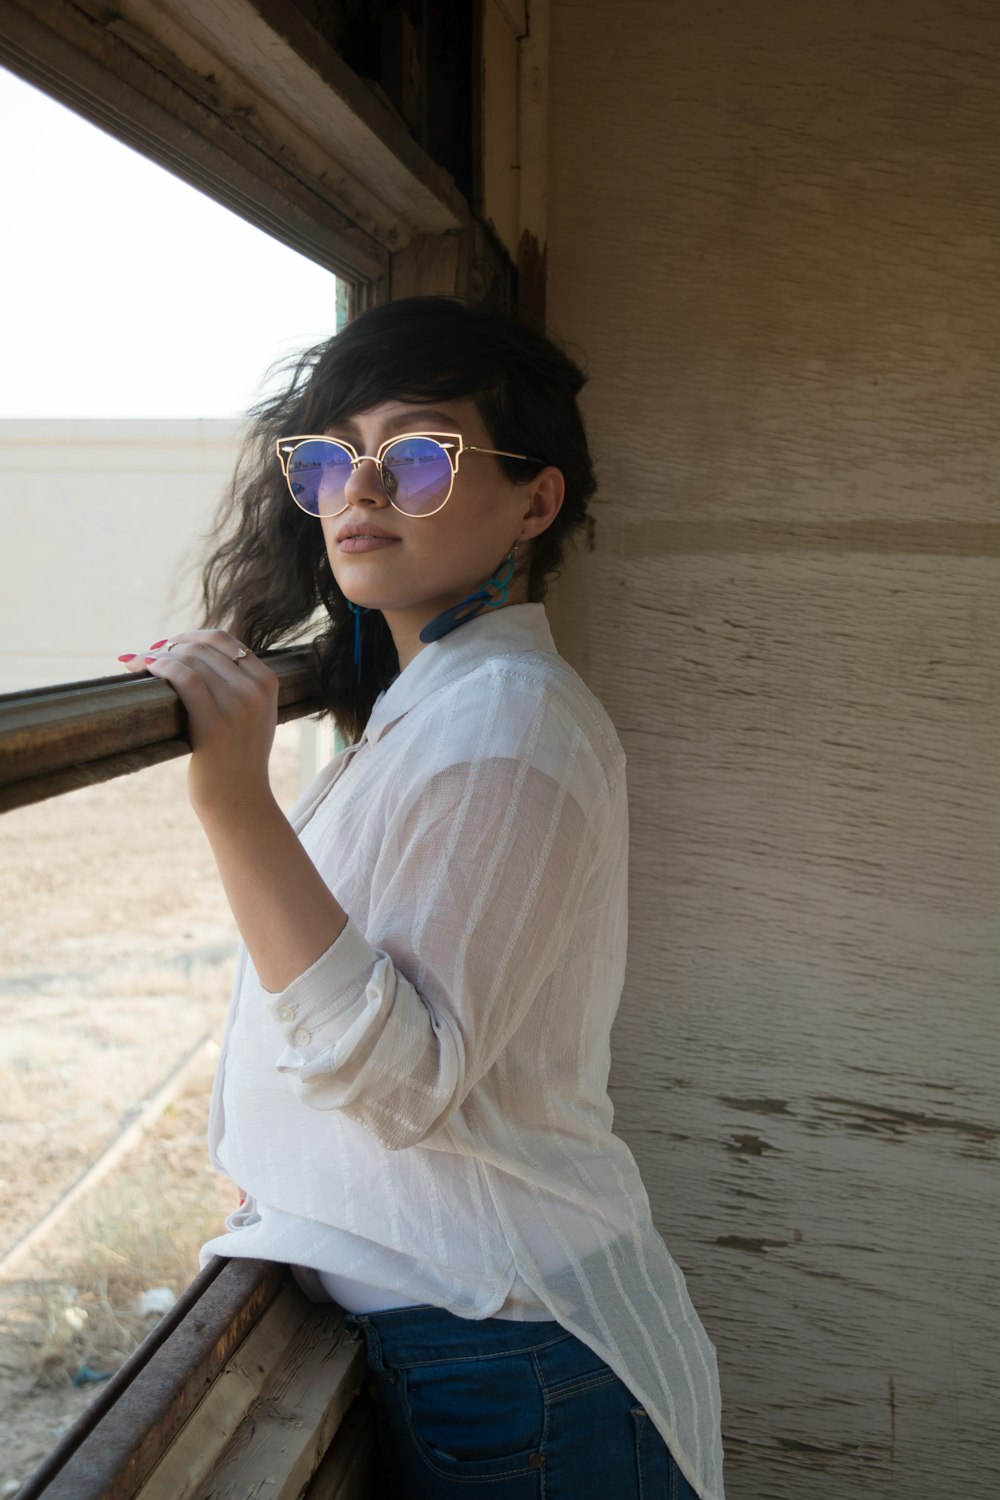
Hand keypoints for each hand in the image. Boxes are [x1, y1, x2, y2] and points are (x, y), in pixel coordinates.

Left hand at [118, 630, 277, 820]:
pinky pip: (185, 679)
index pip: (225, 640)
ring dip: (157, 656)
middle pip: (205, 647)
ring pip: (191, 660)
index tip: (168, 645)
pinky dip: (160, 667)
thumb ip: (238, 684)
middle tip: (146, 657)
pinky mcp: (215, 725)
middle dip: (169, 646)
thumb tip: (192, 652)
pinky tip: (143, 669)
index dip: (191, 636)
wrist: (239, 800)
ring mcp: (239, 707)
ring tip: (137, 663)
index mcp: (268, 682)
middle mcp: (256, 691)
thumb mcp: (252, 715)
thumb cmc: (236, 758)